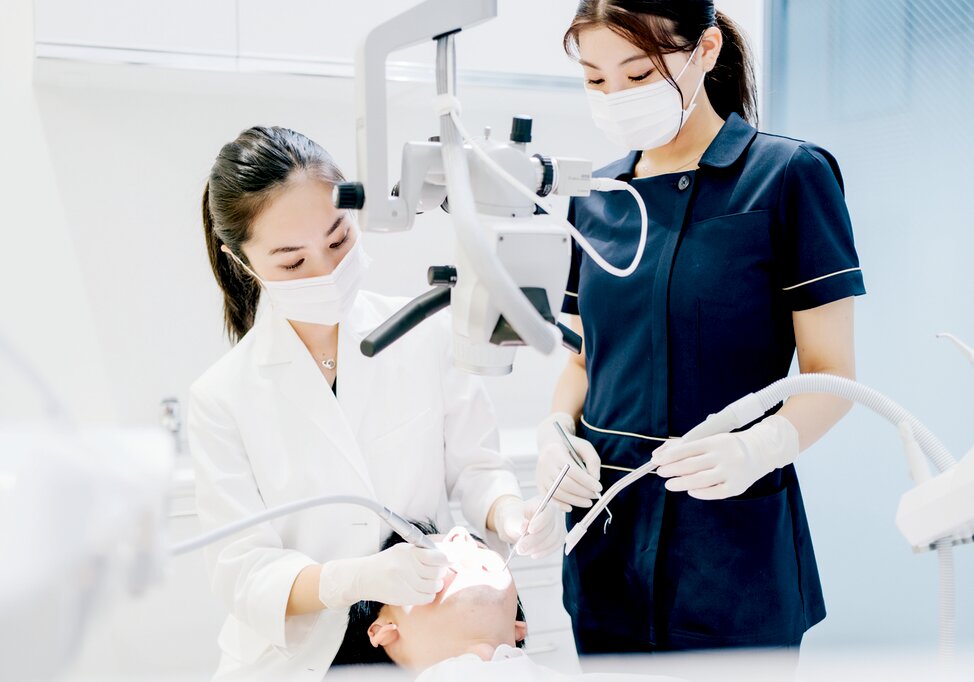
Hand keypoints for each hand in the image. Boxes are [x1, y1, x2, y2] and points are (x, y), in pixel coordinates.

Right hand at [318, 544, 448, 608]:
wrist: (365, 577)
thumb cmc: (388, 562)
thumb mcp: (403, 550)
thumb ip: (424, 551)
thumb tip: (448, 554)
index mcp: (408, 551)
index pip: (435, 555)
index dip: (447, 558)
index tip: (450, 560)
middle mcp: (405, 566)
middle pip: (437, 572)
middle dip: (440, 572)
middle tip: (436, 572)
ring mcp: (403, 582)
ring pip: (433, 586)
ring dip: (435, 585)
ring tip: (429, 582)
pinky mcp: (402, 597)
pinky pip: (426, 598)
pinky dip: (428, 595)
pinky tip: (423, 591)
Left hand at [491, 495, 565, 558]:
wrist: (519, 524)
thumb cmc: (516, 518)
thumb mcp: (512, 517)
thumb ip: (517, 522)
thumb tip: (523, 527)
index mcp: (543, 501)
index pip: (547, 512)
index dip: (540, 522)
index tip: (529, 530)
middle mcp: (554, 511)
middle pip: (550, 527)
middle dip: (534, 540)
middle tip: (520, 548)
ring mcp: (559, 523)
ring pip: (555, 538)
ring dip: (539, 547)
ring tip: (523, 551)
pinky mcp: (560, 535)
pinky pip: (556, 545)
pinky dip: (545, 552)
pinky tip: (533, 554)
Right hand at [535, 412, 601, 510]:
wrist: (550, 443)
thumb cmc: (570, 446)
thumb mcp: (584, 446)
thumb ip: (593, 460)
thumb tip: (595, 479)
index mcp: (556, 452)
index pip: (572, 470)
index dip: (586, 481)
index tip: (599, 487)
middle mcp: (545, 464)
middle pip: (565, 483)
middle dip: (583, 492)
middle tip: (595, 496)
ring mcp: (541, 475)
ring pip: (558, 493)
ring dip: (575, 500)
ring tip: (588, 502)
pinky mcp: (539, 484)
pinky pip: (549, 498)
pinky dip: (560, 505)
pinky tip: (571, 507)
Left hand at [651, 415, 799, 499]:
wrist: (761, 451)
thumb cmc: (729, 446)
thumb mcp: (712, 440)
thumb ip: (690, 447)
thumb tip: (662, 454)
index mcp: (716, 441)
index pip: (687, 449)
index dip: (670, 456)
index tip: (657, 461)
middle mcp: (724, 456)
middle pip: (691, 465)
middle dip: (672, 469)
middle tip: (660, 473)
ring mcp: (731, 472)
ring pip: (700, 480)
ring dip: (681, 482)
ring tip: (669, 484)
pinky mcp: (737, 487)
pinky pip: (715, 493)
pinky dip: (700, 493)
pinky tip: (690, 491)